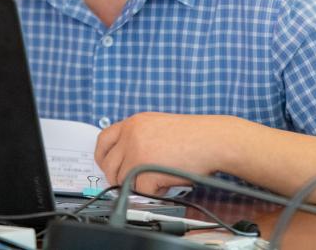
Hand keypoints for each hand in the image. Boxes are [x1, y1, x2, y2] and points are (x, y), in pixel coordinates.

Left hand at [94, 112, 236, 194]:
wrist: (213, 140)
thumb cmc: (194, 136)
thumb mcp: (159, 126)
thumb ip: (139, 138)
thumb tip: (125, 161)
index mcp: (134, 123)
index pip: (103, 140)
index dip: (102, 157)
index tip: (106, 166)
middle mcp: (131, 135)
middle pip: (109, 165)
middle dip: (120, 178)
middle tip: (135, 181)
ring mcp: (136, 153)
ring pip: (123, 181)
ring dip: (139, 184)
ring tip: (160, 177)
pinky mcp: (144, 171)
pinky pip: (140, 191)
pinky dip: (154, 192)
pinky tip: (168, 182)